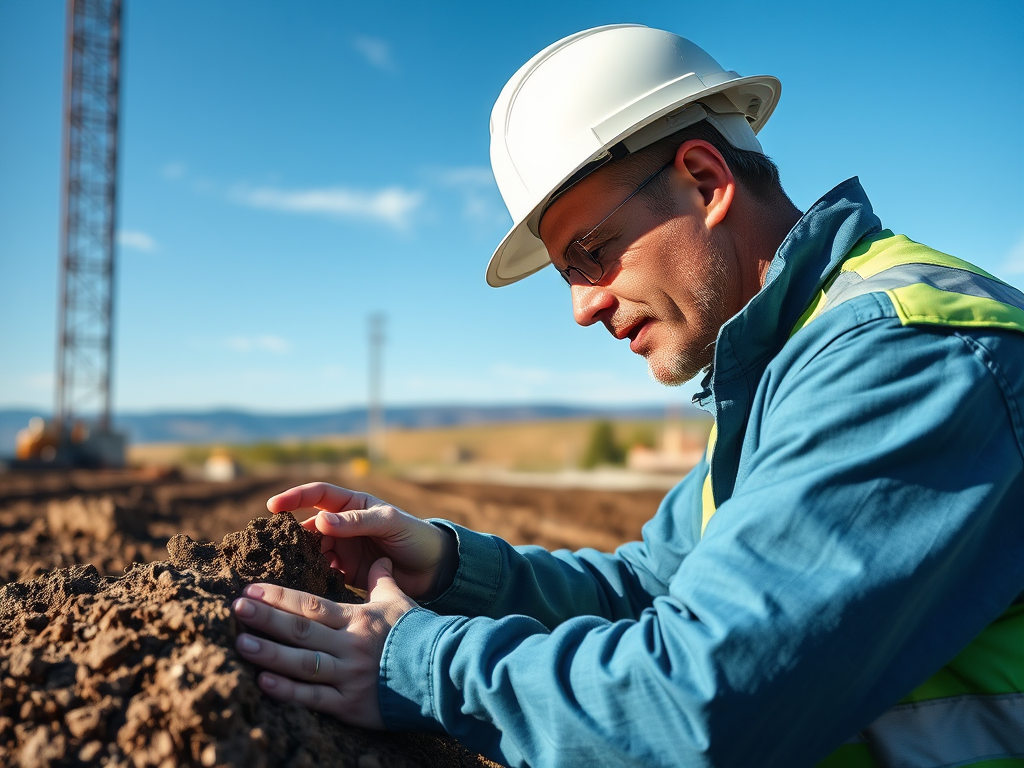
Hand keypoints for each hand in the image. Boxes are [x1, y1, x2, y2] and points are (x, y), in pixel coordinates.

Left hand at [232, 557, 415, 728]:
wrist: (444, 672)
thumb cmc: (419, 634)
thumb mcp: (400, 602)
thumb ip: (382, 581)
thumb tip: (380, 559)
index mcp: (357, 620)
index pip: (311, 605)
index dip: (279, 597)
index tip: (251, 589)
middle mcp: (349, 646)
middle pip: (301, 630)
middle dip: (265, 618)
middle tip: (235, 608)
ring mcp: (348, 676)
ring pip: (301, 663)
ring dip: (269, 653)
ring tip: (240, 643)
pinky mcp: (350, 705)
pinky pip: (314, 698)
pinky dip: (288, 691)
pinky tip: (264, 682)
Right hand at [268, 482, 456, 600]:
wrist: (434, 569)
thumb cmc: (415, 536)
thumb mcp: (389, 522)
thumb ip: (357, 521)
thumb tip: (320, 521)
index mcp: (352, 505)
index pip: (317, 495)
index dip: (294, 498)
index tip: (273, 507)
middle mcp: (343, 526)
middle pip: (308, 527)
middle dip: (290, 535)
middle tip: (272, 549)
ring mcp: (342, 549)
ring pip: (311, 551)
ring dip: (299, 559)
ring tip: (285, 570)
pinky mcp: (345, 573)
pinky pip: (321, 573)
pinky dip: (311, 577)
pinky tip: (302, 586)